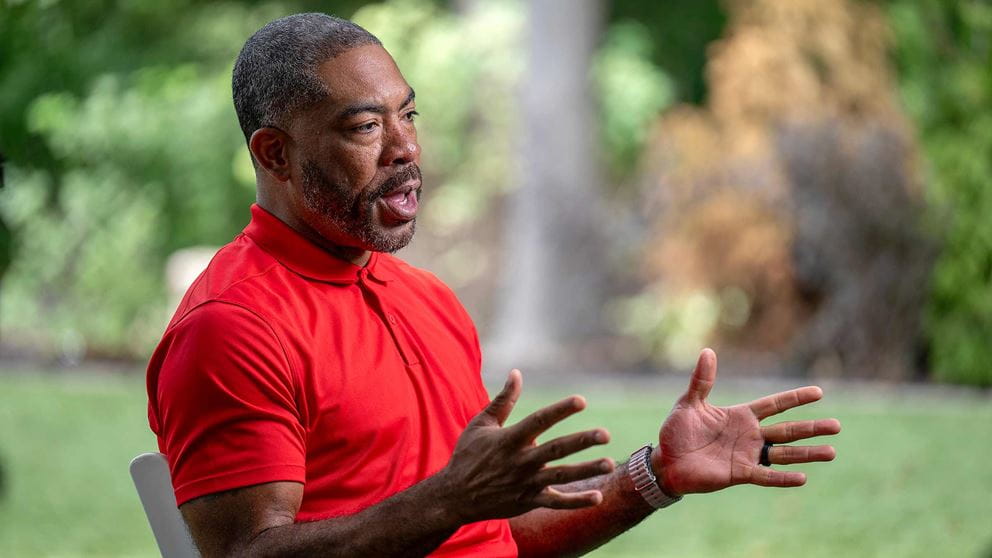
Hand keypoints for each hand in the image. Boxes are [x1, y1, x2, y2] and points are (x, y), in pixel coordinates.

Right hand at [438, 369, 614, 522]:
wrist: (454, 496)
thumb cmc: (468, 455)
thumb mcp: (481, 424)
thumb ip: (503, 400)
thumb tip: (516, 373)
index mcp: (509, 439)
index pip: (539, 421)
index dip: (560, 410)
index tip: (581, 401)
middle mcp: (520, 461)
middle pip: (556, 449)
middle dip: (581, 441)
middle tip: (605, 434)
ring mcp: (525, 483)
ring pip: (561, 476)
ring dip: (586, 470)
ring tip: (609, 464)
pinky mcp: (528, 501)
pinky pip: (556, 502)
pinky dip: (576, 501)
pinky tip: (598, 496)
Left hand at [656, 349, 840, 495]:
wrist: (666, 461)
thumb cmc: (677, 432)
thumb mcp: (689, 403)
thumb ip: (702, 380)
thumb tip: (707, 351)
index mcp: (740, 416)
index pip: (774, 405)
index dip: (795, 398)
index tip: (819, 392)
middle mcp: (749, 435)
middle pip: (787, 430)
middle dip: (811, 427)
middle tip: (837, 425)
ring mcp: (746, 455)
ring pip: (783, 453)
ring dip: (807, 453)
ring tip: (831, 451)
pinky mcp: (739, 474)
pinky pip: (765, 476)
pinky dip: (782, 477)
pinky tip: (803, 477)